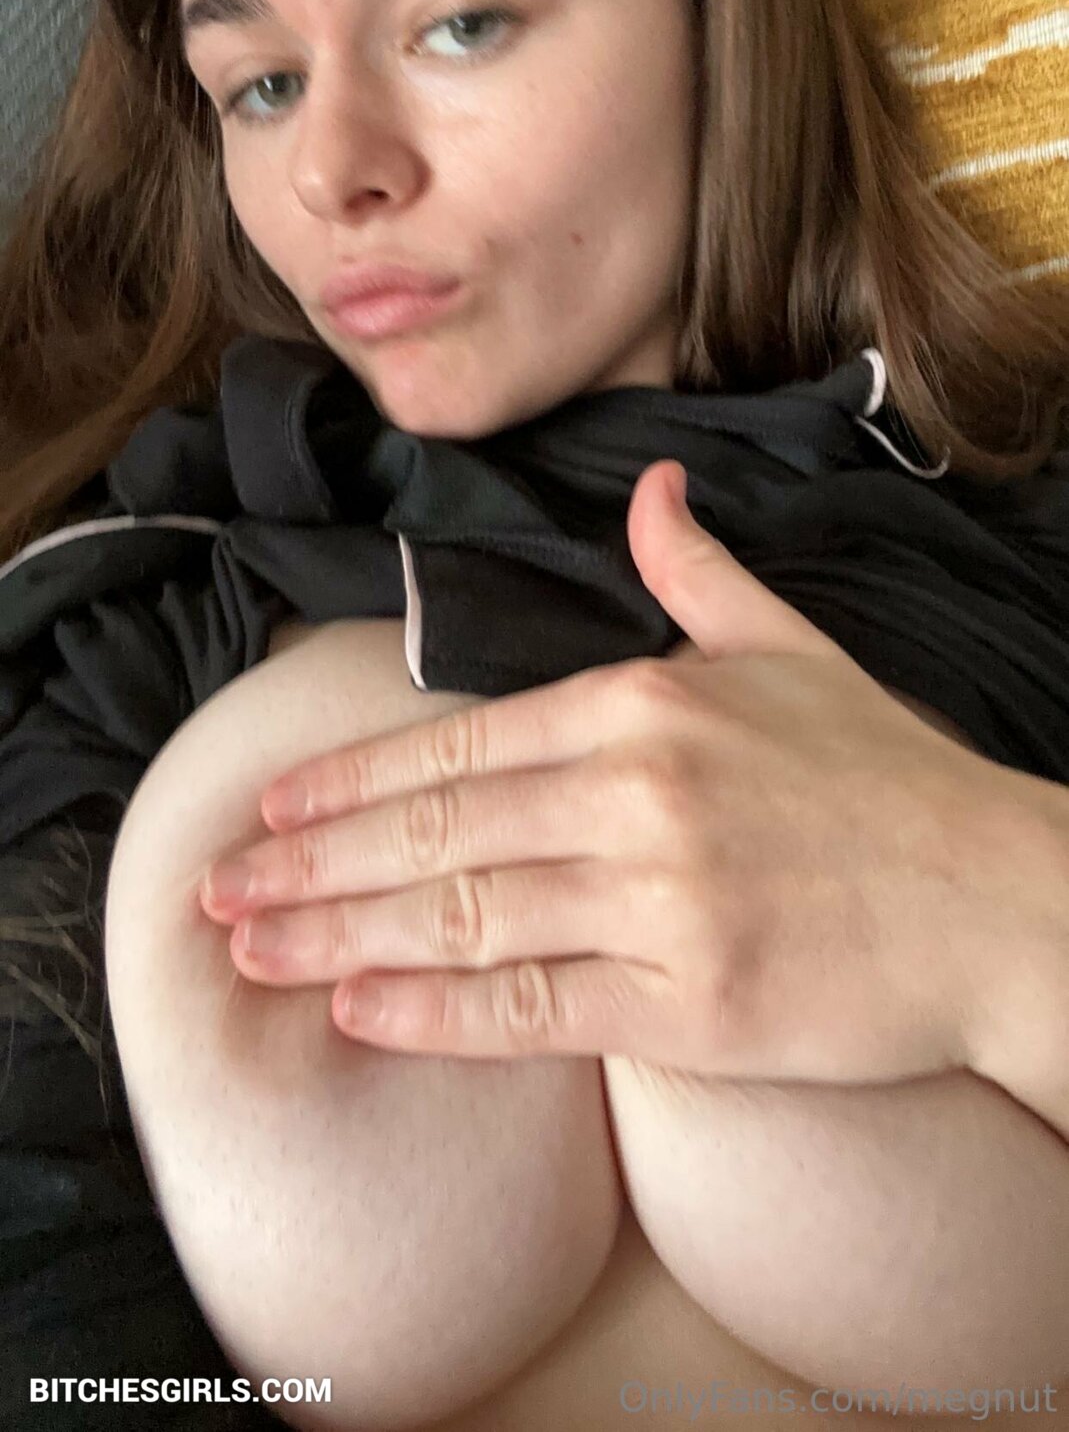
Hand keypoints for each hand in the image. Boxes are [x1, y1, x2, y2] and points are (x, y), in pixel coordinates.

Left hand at [198, 460, 990, 1080]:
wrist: (999, 900)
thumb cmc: (888, 779)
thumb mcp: (791, 648)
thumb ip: (697, 573)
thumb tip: (653, 492)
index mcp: (645, 702)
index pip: (459, 741)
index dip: (351, 782)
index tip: (272, 809)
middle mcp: (638, 793)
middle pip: (436, 830)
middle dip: (310, 864)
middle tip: (215, 892)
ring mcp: (661, 901)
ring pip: (463, 916)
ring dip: (340, 937)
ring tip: (251, 954)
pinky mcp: (690, 1005)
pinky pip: (533, 1010)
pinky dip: (436, 1014)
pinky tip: (359, 1015)